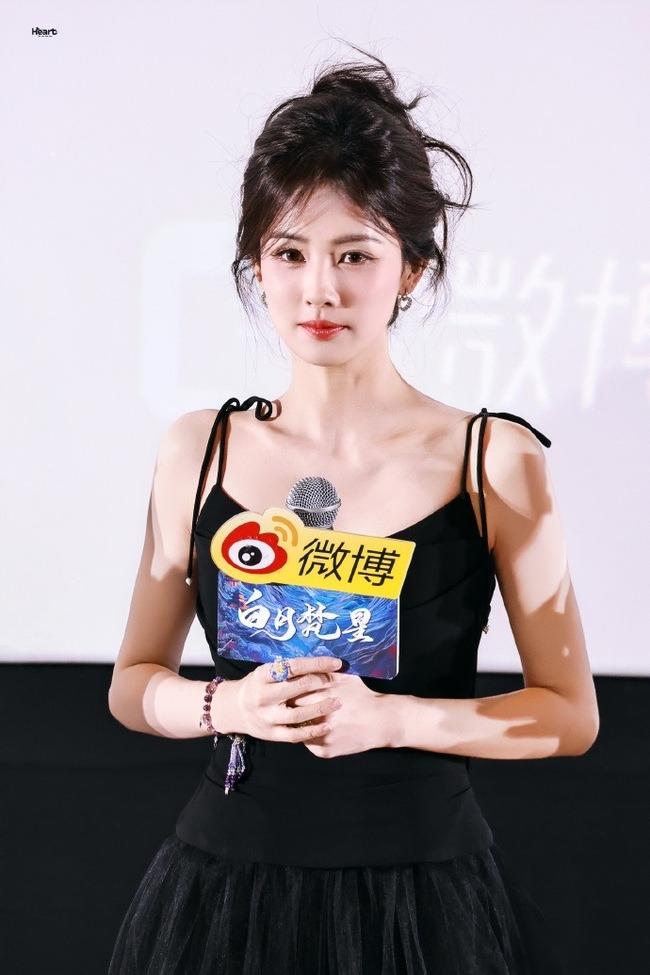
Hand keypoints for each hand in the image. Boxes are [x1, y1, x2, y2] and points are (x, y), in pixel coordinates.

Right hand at [229, 655, 343, 743]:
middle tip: (337, 682)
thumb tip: (322, 662)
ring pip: (297, 714)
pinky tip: (327, 726)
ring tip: (338, 703)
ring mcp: (267, 717)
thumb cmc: (259, 685)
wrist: (236, 709)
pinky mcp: (271, 734)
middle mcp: (263, 696)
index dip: (317, 664)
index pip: (294, 667)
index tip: (336, 663)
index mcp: (263, 675)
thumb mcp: (267, 671)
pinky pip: (294, 734)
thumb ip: (289, 670)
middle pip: (297, 688)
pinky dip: (312, 731)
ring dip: (320, 708)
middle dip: (321, 683)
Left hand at [286, 670, 393, 757]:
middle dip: (290, 708)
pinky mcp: (324, 751)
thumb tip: (305, 663)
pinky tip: (314, 729)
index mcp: (322, 698)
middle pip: (292, 712)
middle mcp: (319, 719)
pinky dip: (308, 736)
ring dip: (297, 724)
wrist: (382, 721)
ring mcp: (320, 737)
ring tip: (300, 716)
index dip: (291, 691)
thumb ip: (324, 671)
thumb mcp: (346, 678)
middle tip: (289, 703)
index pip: (293, 694)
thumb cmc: (364, 696)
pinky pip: (308, 743)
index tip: (290, 690)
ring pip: (297, 730)